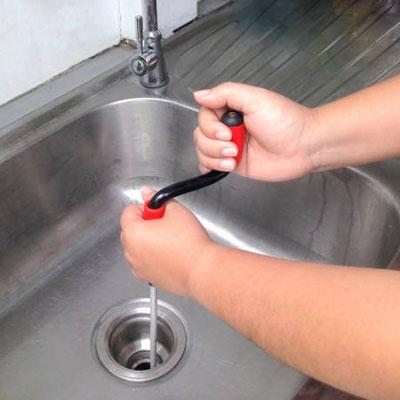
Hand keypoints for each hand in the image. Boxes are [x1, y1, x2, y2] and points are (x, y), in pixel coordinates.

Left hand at [120, 187, 211, 296]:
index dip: (146, 207)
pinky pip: (145, 261)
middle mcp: (130, 252)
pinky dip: (153, 257)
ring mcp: (137, 267)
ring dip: (149, 241)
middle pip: (132, 229)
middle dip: (147, 224)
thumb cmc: (189, 243)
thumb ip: (157, 199)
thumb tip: (148, 193)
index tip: (160, 211)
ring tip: (171, 241)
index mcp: (132, 232)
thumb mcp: (176, 210)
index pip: (129, 211)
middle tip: (167, 225)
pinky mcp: (147, 278)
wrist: (201, 270)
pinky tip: (171, 254)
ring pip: (138, 246)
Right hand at [193, 82, 317, 180]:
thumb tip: (199, 94)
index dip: (210, 126)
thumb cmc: (286, 121)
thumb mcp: (256, 98)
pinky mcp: (233, 163)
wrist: (303, 147)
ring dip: (215, 156)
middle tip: (234, 145)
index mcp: (231, 108)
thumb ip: (226, 93)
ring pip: (203, 150)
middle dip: (213, 143)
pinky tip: (225, 165)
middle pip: (200, 134)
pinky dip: (211, 166)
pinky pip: (210, 165)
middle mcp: (228, 127)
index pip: (204, 115)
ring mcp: (229, 146)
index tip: (227, 132)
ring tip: (235, 157)